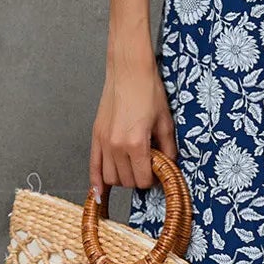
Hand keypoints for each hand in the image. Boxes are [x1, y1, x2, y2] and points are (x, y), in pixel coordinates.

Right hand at [90, 45, 177, 200]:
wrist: (129, 71)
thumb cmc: (149, 91)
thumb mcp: (165, 122)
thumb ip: (168, 149)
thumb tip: (169, 166)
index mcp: (136, 143)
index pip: (143, 180)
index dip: (153, 180)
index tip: (159, 172)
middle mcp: (116, 146)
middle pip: (126, 181)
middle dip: (139, 178)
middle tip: (148, 167)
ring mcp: (103, 141)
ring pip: (110, 177)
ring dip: (122, 177)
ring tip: (133, 166)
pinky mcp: (96, 135)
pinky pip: (93, 166)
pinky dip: (95, 181)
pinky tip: (98, 193)